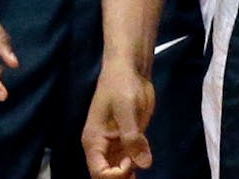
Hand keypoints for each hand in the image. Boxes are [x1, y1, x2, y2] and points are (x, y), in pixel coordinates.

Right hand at [82, 62, 154, 177]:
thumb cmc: (121, 85)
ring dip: (128, 175)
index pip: (99, 172)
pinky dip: (135, 167)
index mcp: (94, 141)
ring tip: (139, 176)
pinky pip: (129, 159)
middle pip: (107, 174)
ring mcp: (116, 144)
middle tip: (137, 174)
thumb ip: (133, 137)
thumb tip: (144, 164)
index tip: (131, 162)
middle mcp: (102, 147)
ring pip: (118, 170)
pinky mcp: (129, 138)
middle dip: (121, 177)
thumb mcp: (126, 110)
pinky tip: (143, 168)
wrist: (130, 70)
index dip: (115, 175)